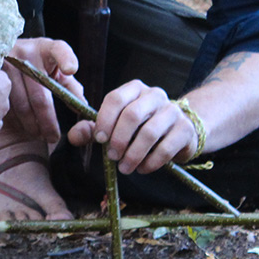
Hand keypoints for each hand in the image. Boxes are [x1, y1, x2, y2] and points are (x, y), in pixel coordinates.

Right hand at [1, 38, 79, 144]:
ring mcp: (6, 64)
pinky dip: (15, 120)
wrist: (3, 51)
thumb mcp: (53, 68)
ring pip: (21, 105)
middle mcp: (25, 53)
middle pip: (40, 95)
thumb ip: (69, 86)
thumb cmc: (36, 64)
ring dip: (31, 125)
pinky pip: (5, 106)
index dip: (65, 59)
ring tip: (38, 135)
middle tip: (53, 137)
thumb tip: (82, 107)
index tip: (71, 70)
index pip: (59, 50)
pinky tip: (21, 126)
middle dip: (48, 121)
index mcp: (46, 48)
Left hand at [67, 79, 197, 173]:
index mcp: (134, 89)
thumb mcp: (115, 126)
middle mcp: (155, 95)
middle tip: (112, 156)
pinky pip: (166, 148)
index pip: (116, 98)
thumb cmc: (141, 128)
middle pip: (132, 115)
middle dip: (118, 139)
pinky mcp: (185, 130)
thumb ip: (92, 130)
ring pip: (150, 132)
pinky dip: (151, 162)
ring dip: (133, 154)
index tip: (99, 139)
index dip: (105, 120)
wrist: (180, 131)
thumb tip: (73, 136)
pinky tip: (142, 169)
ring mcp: (173, 111)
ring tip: (125, 167)